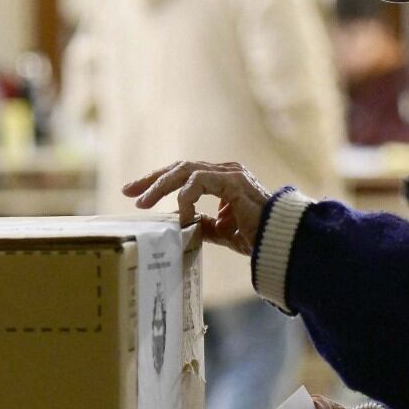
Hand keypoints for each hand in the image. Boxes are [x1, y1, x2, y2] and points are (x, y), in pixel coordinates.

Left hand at [122, 161, 270, 254]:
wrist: (280, 241)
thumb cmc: (257, 236)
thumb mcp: (221, 231)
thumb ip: (201, 224)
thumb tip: (177, 222)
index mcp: (222, 180)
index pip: (183, 174)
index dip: (157, 182)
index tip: (134, 194)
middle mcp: (225, 171)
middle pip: (179, 167)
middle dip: (151, 179)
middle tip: (128, 192)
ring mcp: (230, 173)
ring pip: (185, 171)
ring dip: (161, 186)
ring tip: (144, 203)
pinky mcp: (233, 181)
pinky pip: (199, 182)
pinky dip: (186, 198)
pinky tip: (183, 215)